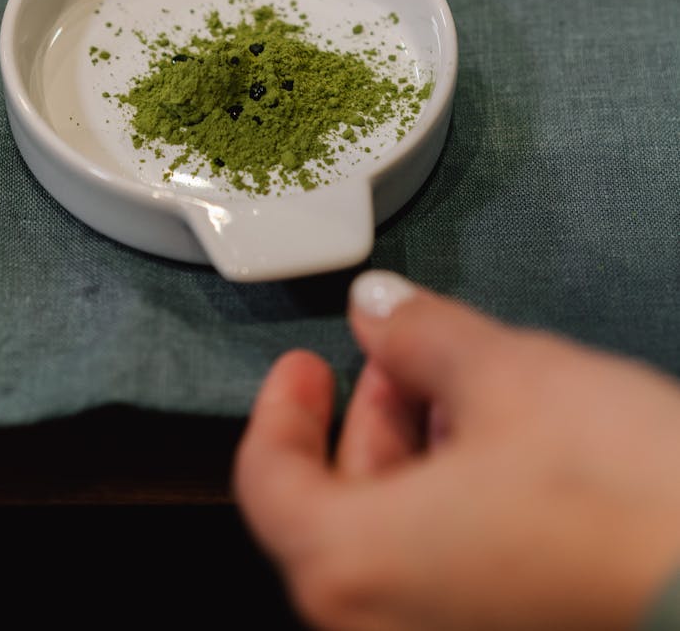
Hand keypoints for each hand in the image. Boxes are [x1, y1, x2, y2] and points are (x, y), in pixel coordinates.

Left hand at [234, 271, 679, 630]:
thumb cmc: (627, 501)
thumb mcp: (508, 376)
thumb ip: (419, 335)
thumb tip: (379, 310)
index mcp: (355, 569)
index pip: (267, 484)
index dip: (281, 408)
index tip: (306, 364)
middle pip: (329, 515)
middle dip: (365, 423)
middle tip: (399, 361)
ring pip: (389, 549)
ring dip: (410, 463)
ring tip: (464, 395)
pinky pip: (442, 583)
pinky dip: (449, 516)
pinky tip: (501, 457)